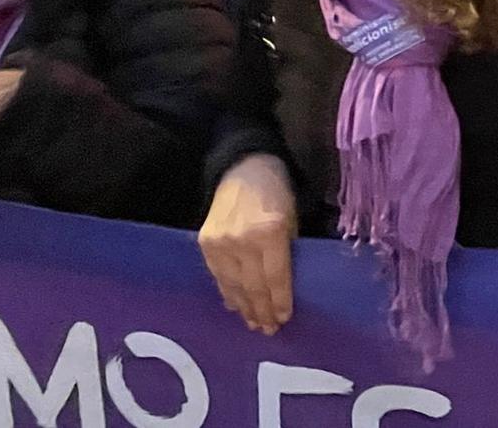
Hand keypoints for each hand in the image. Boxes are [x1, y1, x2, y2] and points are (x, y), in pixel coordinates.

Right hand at [198, 154, 296, 334]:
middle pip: (253, 286)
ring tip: (254, 323)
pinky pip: (218, 276)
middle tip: (269, 329)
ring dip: (244, 307)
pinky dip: (228, 292)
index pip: (275, 277)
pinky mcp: (205, 243)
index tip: (284, 318)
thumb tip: (283, 287)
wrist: (243, 168)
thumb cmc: (277, 193)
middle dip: (262, 310)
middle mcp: (242, 240)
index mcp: (270, 231)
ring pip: (233, 285)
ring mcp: (220, 243)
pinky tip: (235, 305)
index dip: (279, 301)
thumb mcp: (292, 219)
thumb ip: (287, 250)